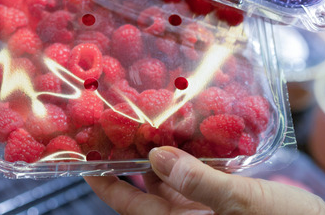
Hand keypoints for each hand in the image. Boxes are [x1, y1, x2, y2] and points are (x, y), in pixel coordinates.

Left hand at [85, 147, 324, 214]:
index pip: (131, 205)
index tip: (80, 157)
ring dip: (157, 152)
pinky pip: (197, 174)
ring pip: (170, 179)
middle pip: (145, 189)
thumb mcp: (244, 205)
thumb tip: (157, 157)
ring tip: (140, 118)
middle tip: (107, 124)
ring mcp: (206, 209)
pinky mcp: (225, 198)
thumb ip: (200, 182)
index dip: (105, 181)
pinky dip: (188, 153)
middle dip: (126, 158)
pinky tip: (185, 128)